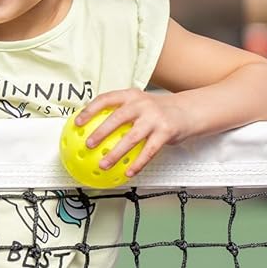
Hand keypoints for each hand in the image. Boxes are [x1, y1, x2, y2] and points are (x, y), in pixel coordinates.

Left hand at [74, 89, 188, 177]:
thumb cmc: (159, 110)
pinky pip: (149, 151)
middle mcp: (142, 104)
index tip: (77, 122)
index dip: (90, 110)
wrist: (189, 110)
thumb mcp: (140, 103)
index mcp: (131, 96)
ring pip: (131, 137)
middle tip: (89, 144)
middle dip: (100, 132)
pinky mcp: (166, 132)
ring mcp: (155, 118)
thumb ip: (121, 112)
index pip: (106, 99)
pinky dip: (138, 163)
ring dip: (116, 153)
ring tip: (104, 164)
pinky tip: (129, 172)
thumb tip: (93, 129)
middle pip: (117, 118)